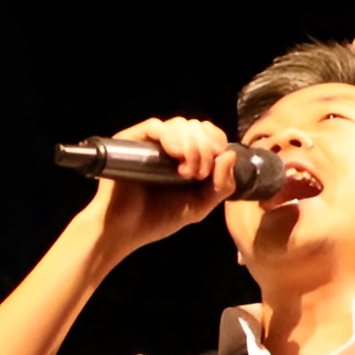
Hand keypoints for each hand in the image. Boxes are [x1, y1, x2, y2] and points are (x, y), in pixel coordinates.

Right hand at [87, 116, 236, 252]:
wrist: (125, 230)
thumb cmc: (157, 219)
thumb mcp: (199, 205)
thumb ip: (221, 185)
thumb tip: (230, 154)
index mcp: (184, 156)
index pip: (207, 132)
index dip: (217, 140)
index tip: (218, 161)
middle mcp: (167, 145)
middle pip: (196, 126)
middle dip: (205, 148)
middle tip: (199, 175)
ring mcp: (149, 142)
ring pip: (179, 124)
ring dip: (192, 146)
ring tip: (187, 173)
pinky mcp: (131, 140)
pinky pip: (156, 127)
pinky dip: (172, 139)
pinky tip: (176, 158)